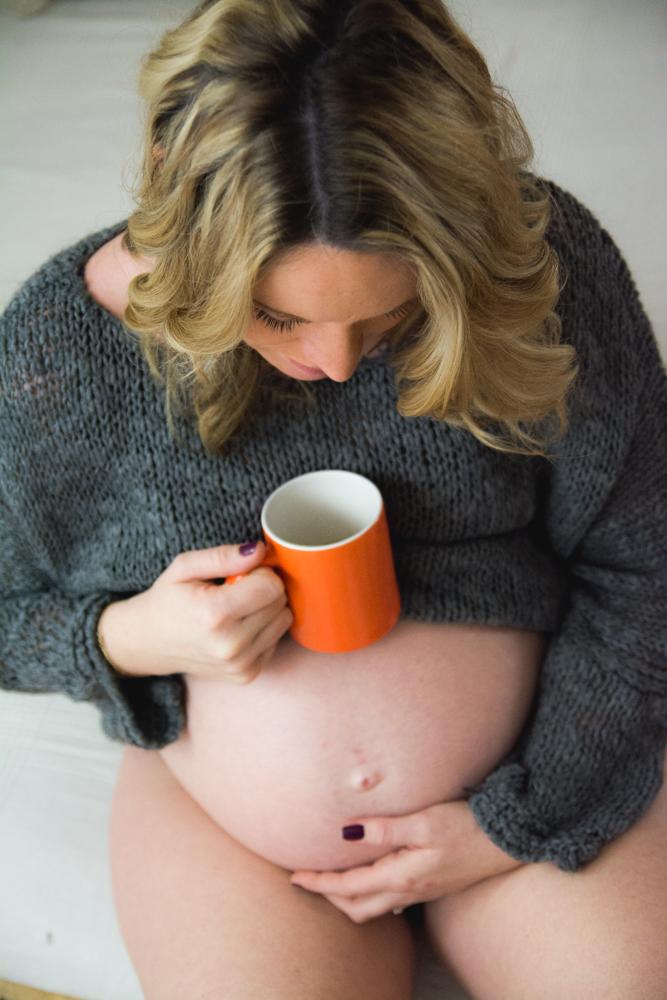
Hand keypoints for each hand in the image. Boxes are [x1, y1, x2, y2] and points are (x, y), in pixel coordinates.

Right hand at [97, 540, 292, 682]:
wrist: (148, 644)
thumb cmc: (167, 600)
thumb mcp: (184, 567)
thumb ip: (223, 556)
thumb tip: (259, 551)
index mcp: (214, 614)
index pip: (272, 586)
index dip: (261, 573)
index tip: (241, 573)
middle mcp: (230, 645)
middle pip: (280, 603)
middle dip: (265, 589)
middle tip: (237, 589)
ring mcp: (240, 665)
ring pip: (283, 621)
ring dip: (267, 609)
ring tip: (237, 608)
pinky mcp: (246, 675)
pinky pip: (275, 640)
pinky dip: (263, 629)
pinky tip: (237, 626)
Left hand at [290, 799, 522, 923]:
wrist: (508, 840)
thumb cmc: (467, 826)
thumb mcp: (424, 821)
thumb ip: (385, 829)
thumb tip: (347, 832)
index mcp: (402, 875)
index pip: (349, 886)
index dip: (319, 882)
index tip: (295, 876)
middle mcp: (409, 890)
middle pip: (357, 905)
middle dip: (329, 895)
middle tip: (307, 879)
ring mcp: (421, 890)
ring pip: (374, 906)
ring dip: (348, 897)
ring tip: (331, 880)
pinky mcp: (432, 884)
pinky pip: (392, 900)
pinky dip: (371, 895)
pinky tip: (372, 881)